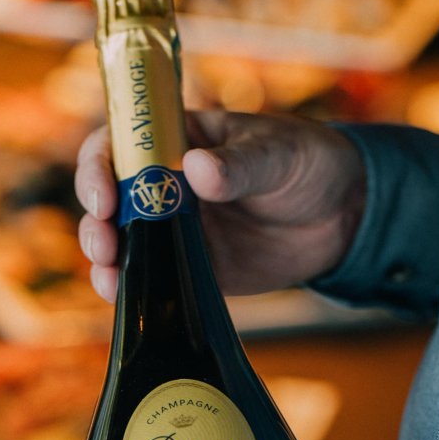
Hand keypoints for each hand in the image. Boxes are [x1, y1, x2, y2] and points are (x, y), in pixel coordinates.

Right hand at [75, 110, 365, 301]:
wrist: (343, 216)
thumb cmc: (307, 163)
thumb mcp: (278, 154)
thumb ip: (239, 165)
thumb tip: (198, 170)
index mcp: (179, 141)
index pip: (120, 144)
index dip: (100, 166)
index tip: (105, 195)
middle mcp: (165, 184)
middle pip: (109, 198)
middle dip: (96, 221)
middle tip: (106, 244)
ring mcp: (175, 229)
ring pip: (122, 241)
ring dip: (105, 258)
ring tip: (108, 275)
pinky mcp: (190, 268)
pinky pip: (151, 279)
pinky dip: (131, 289)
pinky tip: (122, 297)